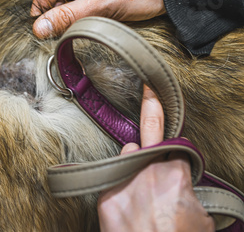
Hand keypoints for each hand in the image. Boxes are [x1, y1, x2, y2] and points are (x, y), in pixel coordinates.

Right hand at [31, 0, 165, 37]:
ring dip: (67, 13)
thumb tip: (40, 27)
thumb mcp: (101, 6)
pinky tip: (85, 21)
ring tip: (74, 25)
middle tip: (55, 30)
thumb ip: (68, 17)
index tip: (39, 25)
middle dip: (55, 10)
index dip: (41, 4)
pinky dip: (79, 12)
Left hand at [97, 85, 213, 231]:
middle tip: (150, 160)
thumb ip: (192, 194)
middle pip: (144, 148)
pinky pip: (112, 183)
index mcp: (173, 174)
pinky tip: (129, 213)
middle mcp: (145, 171)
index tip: (150, 89)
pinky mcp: (105, 197)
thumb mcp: (203, 220)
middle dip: (148, 156)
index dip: (166, 126)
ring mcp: (122, 182)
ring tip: (141, 200)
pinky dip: (120, 191)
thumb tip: (185, 191)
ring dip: (132, 170)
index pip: (174, 144)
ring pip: (125, 161)